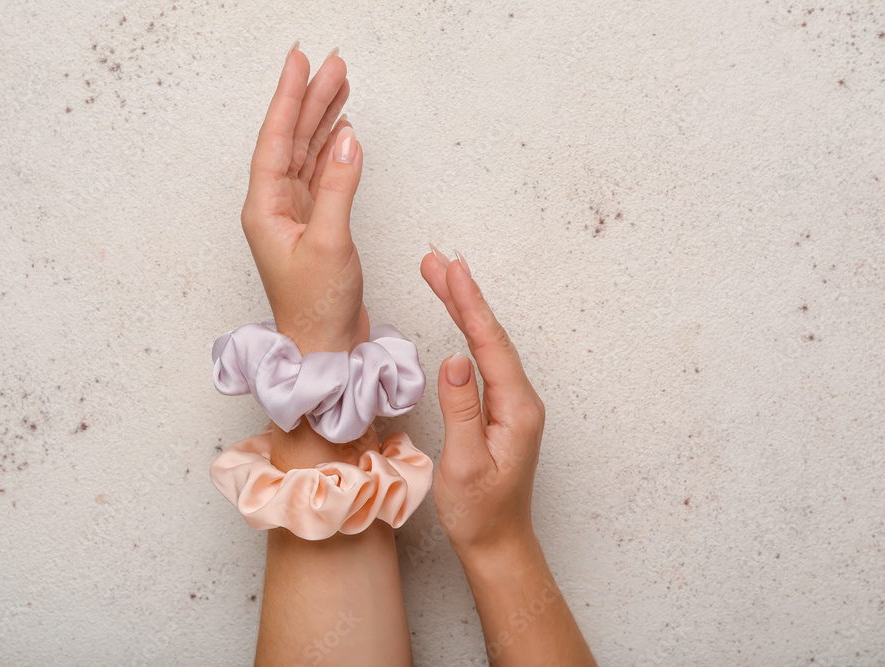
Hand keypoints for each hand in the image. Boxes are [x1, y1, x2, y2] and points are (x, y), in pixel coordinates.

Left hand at [240, 44, 368, 354]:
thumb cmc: (316, 309)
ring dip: (324, 120)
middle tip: (331, 63)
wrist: (325, 348)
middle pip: (292, 140)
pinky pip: (322, 175)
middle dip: (311, 100)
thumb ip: (339, 188)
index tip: (299, 63)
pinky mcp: (316, 226)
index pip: (274, 140)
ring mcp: (295, 216)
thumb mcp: (329, 244)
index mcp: (264, 209)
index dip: (287, 98)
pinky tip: (343, 131)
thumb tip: (347, 141)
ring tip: (341, 85)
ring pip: (309, 154)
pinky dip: (334, 151)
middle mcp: (275, 208)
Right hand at [420, 249, 545, 556]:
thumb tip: (455, 360)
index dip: (470, 304)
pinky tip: (459, 317)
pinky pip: (485, 359)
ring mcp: (513, 404)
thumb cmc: (480, 513)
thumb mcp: (465, 465)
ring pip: (487, 344)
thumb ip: (461, 411)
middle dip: (463, 295)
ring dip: (464, 308)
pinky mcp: (501, 410)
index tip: (452, 269)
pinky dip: (468, 331)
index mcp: (517, 410)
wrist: (498, 543)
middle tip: (436, 259)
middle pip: (491, 336)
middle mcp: (521, 400)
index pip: (491, 345)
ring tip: (441, 275)